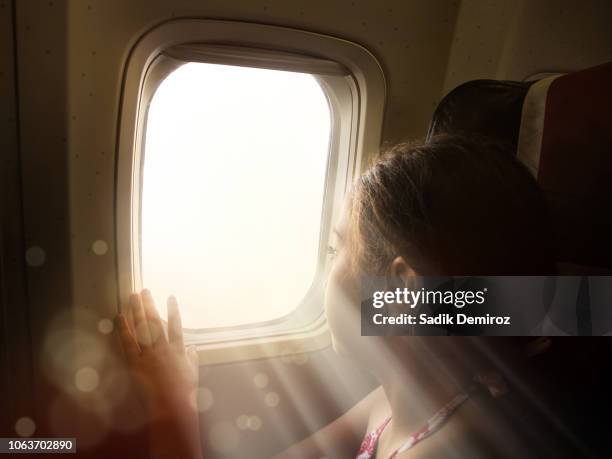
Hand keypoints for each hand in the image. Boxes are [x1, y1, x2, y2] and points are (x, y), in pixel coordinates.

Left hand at [116, 290, 202, 458]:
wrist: (171, 407)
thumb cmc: (184, 392)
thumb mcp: (192, 372)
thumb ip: (192, 357)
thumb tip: (193, 347)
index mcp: (178, 349)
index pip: (176, 324)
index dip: (173, 309)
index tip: (171, 297)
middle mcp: (163, 348)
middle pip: (155, 321)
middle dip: (150, 304)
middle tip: (144, 290)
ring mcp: (148, 355)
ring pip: (141, 328)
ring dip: (136, 310)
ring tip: (132, 296)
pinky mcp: (136, 364)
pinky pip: (128, 343)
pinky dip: (123, 329)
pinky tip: (120, 317)